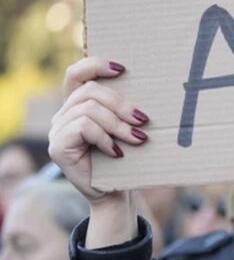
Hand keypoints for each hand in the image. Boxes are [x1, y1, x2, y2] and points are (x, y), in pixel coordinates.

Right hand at [49, 57, 148, 203]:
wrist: (115, 194)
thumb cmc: (126, 161)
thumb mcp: (126, 130)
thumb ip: (125, 111)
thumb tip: (151, 90)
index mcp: (77, 106)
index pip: (76, 74)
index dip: (96, 65)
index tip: (123, 69)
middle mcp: (63, 115)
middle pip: (88, 91)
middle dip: (120, 103)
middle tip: (143, 119)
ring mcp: (57, 130)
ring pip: (88, 110)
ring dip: (118, 124)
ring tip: (138, 138)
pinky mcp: (57, 147)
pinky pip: (83, 128)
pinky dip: (104, 138)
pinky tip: (117, 152)